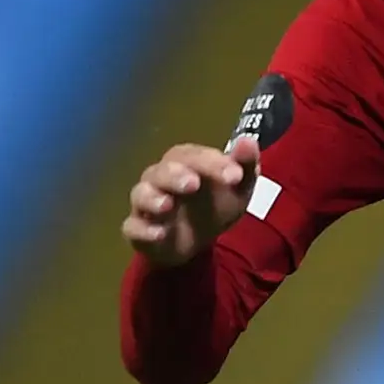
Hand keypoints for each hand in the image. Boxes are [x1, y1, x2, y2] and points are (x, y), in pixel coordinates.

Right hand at [125, 135, 262, 268]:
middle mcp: (162, 178)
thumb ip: (245, 165)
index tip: (235, 176)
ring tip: (166, 205)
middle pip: (162, 170)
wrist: (198, 242)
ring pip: (141, 194)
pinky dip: (144, 230)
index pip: (194, 155)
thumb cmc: (216, 204)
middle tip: (192, 184)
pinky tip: (159, 234)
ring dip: (152, 199)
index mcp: (186, 162)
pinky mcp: (139, 229)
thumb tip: (248, 141)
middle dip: (176, 175)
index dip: (213, 163)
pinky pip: (134, 227)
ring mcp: (147, 204)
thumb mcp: (239, 187)